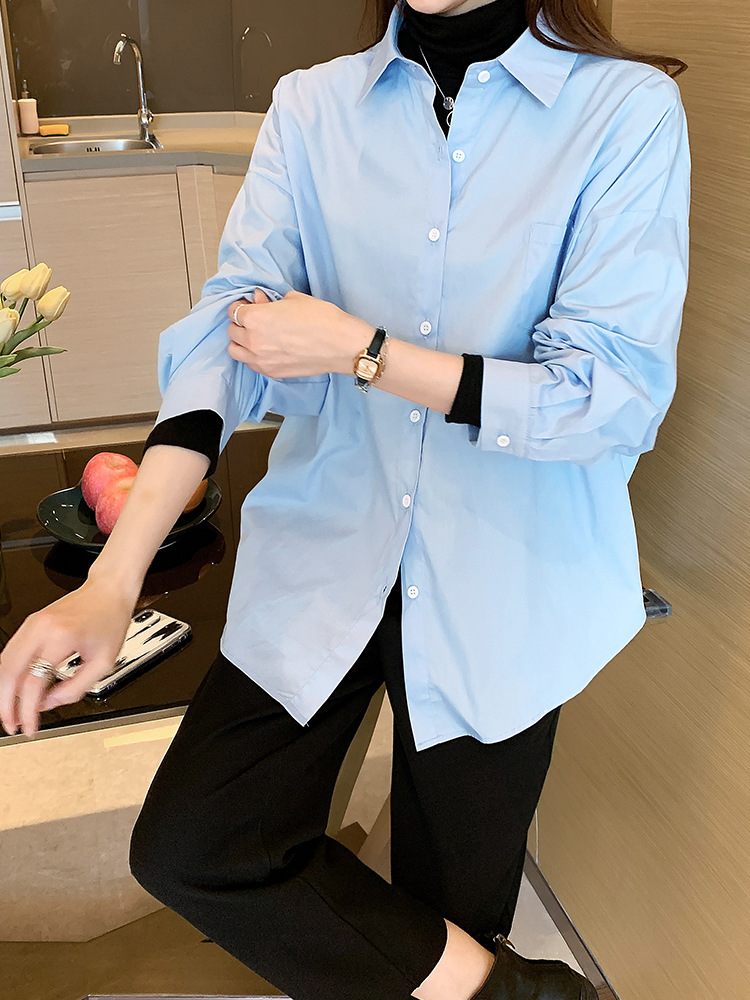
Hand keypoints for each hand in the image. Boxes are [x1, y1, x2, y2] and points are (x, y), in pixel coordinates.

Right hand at [0, 578, 137, 737]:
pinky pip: (11, 653)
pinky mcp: (30, 623)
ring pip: (4, 663)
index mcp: (62, 637)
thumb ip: (76, 687)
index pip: (33, 683)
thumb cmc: (110, 619)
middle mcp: (41, 628)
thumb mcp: (104, 662)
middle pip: (9, 673)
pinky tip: (15, 689)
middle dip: (6, 705)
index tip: (29, 727)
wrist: (108, 590)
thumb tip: (49, 703)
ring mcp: (32, 623)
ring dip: (4, 691)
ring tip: (12, 711)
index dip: (28, 711)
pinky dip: (9, 675)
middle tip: (12, 724)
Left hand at [226, 288, 372, 378]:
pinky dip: (253, 356)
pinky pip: (251, 364)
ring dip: (241, 342)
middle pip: (232, 331)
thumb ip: (270, 301)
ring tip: (255, 337)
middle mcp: (253, 341)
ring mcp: (261, 360)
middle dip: (240, 323)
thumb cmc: (321, 318)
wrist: (340, 345)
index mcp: (255, 318)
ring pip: (235, 351)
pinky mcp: (272, 373)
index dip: (241, 305)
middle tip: (254, 320)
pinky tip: (266, 350)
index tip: (250, 305)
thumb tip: (259, 300)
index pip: (234, 311)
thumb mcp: (293, 299)